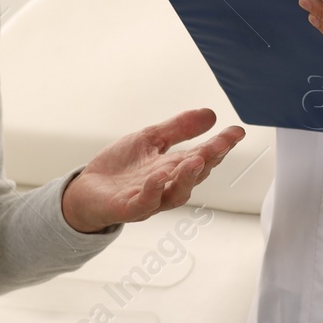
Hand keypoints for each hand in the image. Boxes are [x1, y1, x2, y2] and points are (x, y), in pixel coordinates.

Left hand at [61, 108, 245, 233]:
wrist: (86, 192)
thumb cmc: (120, 168)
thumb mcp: (150, 139)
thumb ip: (178, 129)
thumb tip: (210, 114)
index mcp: (173, 169)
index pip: (202, 156)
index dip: (220, 146)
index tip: (236, 132)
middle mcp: (166, 186)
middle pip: (193, 175)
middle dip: (209, 160)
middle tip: (221, 144)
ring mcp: (149, 199)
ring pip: (175, 193)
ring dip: (187, 177)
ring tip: (197, 159)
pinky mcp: (127, 208)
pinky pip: (144, 203)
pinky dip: (152, 191)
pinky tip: (158, 177)